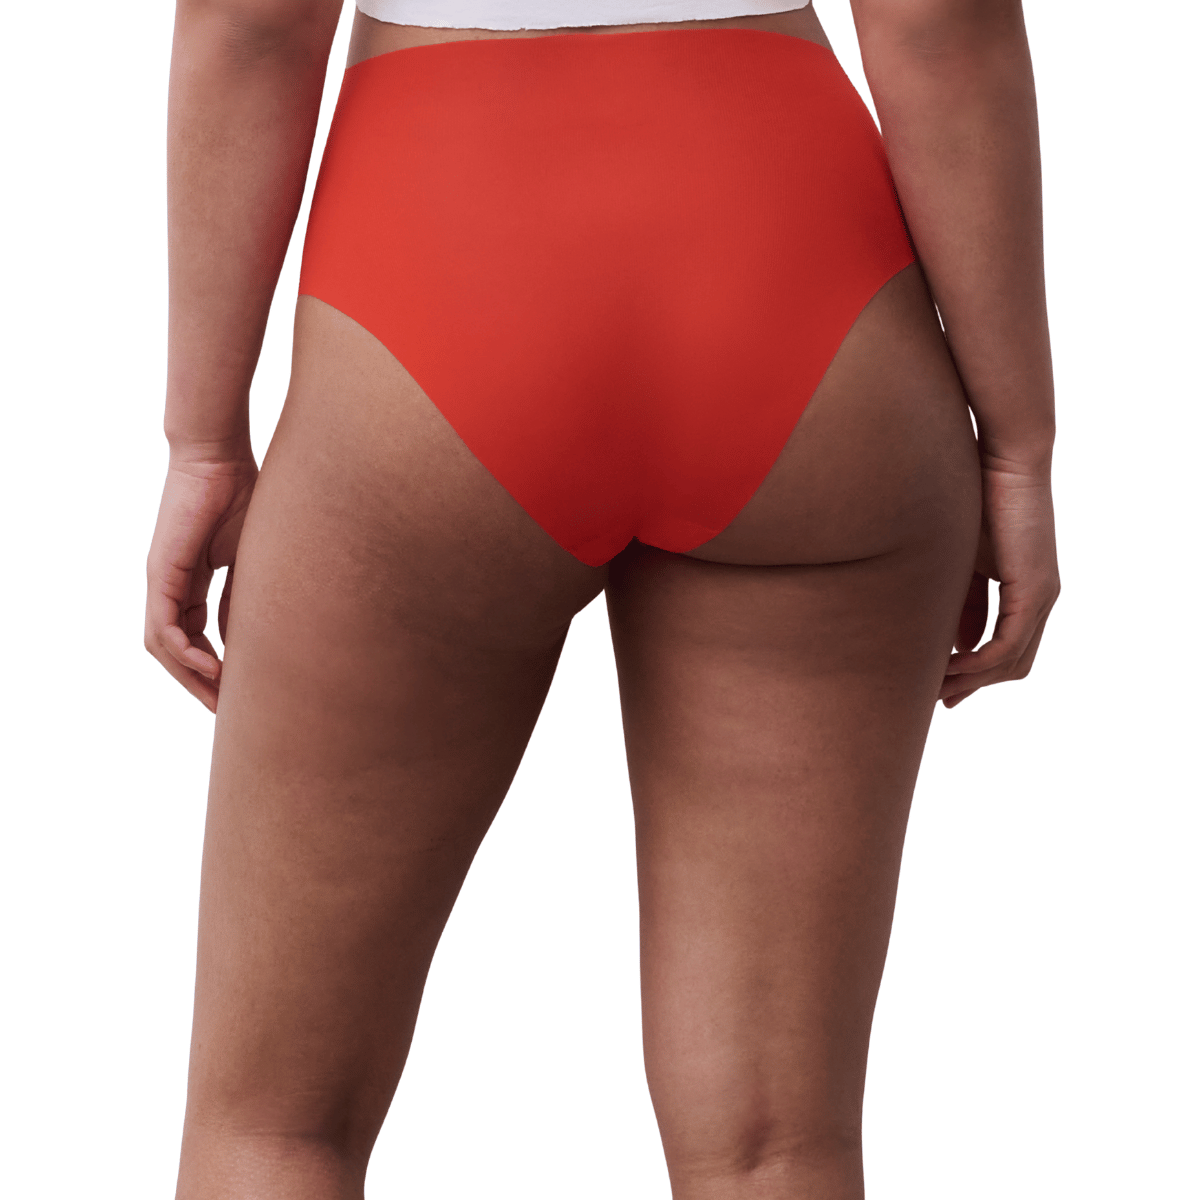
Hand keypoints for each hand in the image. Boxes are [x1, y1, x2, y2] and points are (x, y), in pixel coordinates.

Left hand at [145, 449, 257, 711]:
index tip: (242, 692)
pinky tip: (210, 667)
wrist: (218, 456)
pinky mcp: (161, 572)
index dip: (214, 669)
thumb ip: (243, 597)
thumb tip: (242, 638)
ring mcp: (161, 580)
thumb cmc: (240, 494)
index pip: (193, 637)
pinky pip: (164, 626)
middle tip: (228, 710)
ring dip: (188, 677)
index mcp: (189, 582)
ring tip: (219, 699)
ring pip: (162, 645)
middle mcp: (168, 585)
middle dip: (199, 684)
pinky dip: (184, 652)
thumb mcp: (249, 559)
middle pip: (173, 650)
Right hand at [941, 458, 1059, 707]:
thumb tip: (956, 642)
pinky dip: (979, 664)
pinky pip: (1008, 645)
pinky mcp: (1034, 591)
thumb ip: (963, 601)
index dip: (974, 671)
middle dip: (974, 685)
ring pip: (1011, 661)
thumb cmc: (977, 495)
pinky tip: (951, 669)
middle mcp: (1041, 598)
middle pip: (1013, 664)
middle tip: (939, 700)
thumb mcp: (963, 559)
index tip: (941, 685)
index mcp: (1026, 589)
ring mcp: (1042, 596)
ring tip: (937, 689)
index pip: (1006, 646)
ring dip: (973, 680)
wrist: (1003, 458)